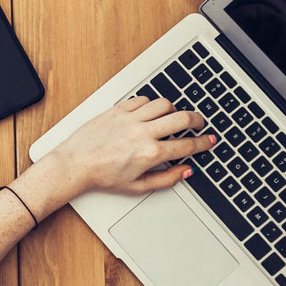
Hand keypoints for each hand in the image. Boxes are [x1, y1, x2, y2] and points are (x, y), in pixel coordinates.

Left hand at [22, 95, 210, 211]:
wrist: (75, 164)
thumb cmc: (103, 176)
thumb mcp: (138, 186)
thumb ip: (167, 179)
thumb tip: (185, 171)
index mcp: (150, 153)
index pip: (187, 145)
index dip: (204, 143)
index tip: (210, 140)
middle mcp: (142, 133)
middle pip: (182, 118)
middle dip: (197, 120)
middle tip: (199, 124)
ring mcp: (130, 118)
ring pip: (164, 104)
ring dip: (174, 110)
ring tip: (174, 118)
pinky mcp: (118, 109)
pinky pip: (143, 99)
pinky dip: (152, 104)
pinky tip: (151, 113)